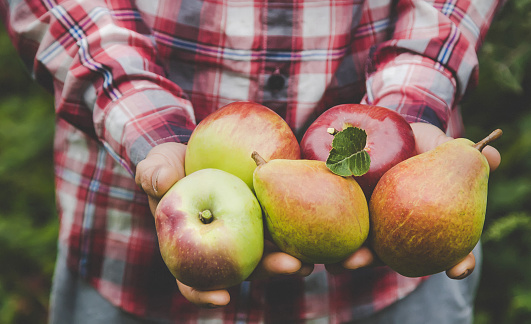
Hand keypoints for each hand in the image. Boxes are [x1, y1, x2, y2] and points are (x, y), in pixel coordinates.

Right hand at [135, 142, 312, 307]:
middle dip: (270, 271)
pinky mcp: (265, 215)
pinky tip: (318, 230)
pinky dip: (300, 232)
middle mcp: (223, 248)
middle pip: (245, 269)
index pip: (193, 280)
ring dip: (292, 259)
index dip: (205, 294)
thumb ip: (153, 173)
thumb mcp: (157, 165)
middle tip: (293, 267)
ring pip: (270, 253)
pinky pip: (283, 226)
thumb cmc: (172, 165)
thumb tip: (161, 182)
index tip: (224, 298)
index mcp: (192, 249)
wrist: (196, 151)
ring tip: (312, 258)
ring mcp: (247, 234)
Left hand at [327, 122, 500, 278]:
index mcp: (423, 225)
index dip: (458, 261)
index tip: (458, 268)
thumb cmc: (420, 145)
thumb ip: (465, 155)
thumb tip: (495, 155)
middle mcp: (393, 230)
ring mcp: (365, 222)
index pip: (448, 250)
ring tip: (336, 260)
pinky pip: (331, 220)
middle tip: (360, 262)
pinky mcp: (340, 207)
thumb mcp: (442, 147)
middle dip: (370, 262)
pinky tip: (314, 234)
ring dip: (344, 255)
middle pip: (386, 255)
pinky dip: (323, 229)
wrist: (389, 131)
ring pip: (355, 245)